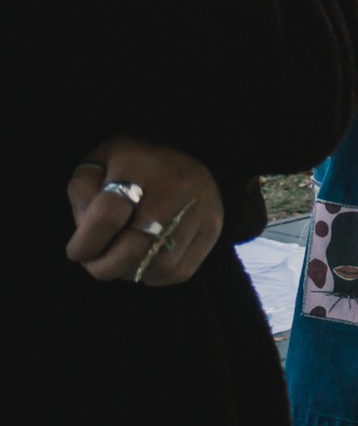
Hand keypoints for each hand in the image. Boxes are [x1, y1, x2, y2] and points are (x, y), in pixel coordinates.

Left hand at [66, 138, 225, 285]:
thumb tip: (86, 233)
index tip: (76, 252)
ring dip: (130, 272)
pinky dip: (156, 276)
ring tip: (120, 262)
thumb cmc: (133, 161)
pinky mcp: (213, 227)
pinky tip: (145, 261)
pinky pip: (181, 271)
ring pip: (158, 265)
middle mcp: (174, 186)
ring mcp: (199, 209)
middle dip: (104, 267)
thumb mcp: (98, 163)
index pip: (107, 216)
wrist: (188, 148)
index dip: (85, 243)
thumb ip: (83, 195)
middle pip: (134, 247)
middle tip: (94, 265)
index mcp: (138, 165)